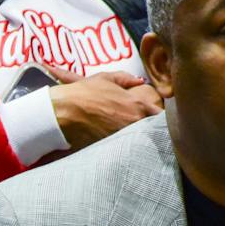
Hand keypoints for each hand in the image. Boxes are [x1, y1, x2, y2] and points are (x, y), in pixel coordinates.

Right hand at [46, 67, 162, 149]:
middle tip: (145, 127)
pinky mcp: (111, 148)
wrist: (64, 111)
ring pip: (137, 140)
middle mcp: (133, 123)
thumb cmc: (85, 92)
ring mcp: (122, 137)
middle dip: (149, 128)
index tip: (158, 117)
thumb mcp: (106, 78)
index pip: (159, 115)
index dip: (160, 117)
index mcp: (136, 105)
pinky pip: (123, 147)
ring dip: (137, 138)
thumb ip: (126, 79)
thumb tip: (139, 80)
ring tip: (131, 135)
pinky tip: (118, 143)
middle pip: (150, 129)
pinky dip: (123, 146)